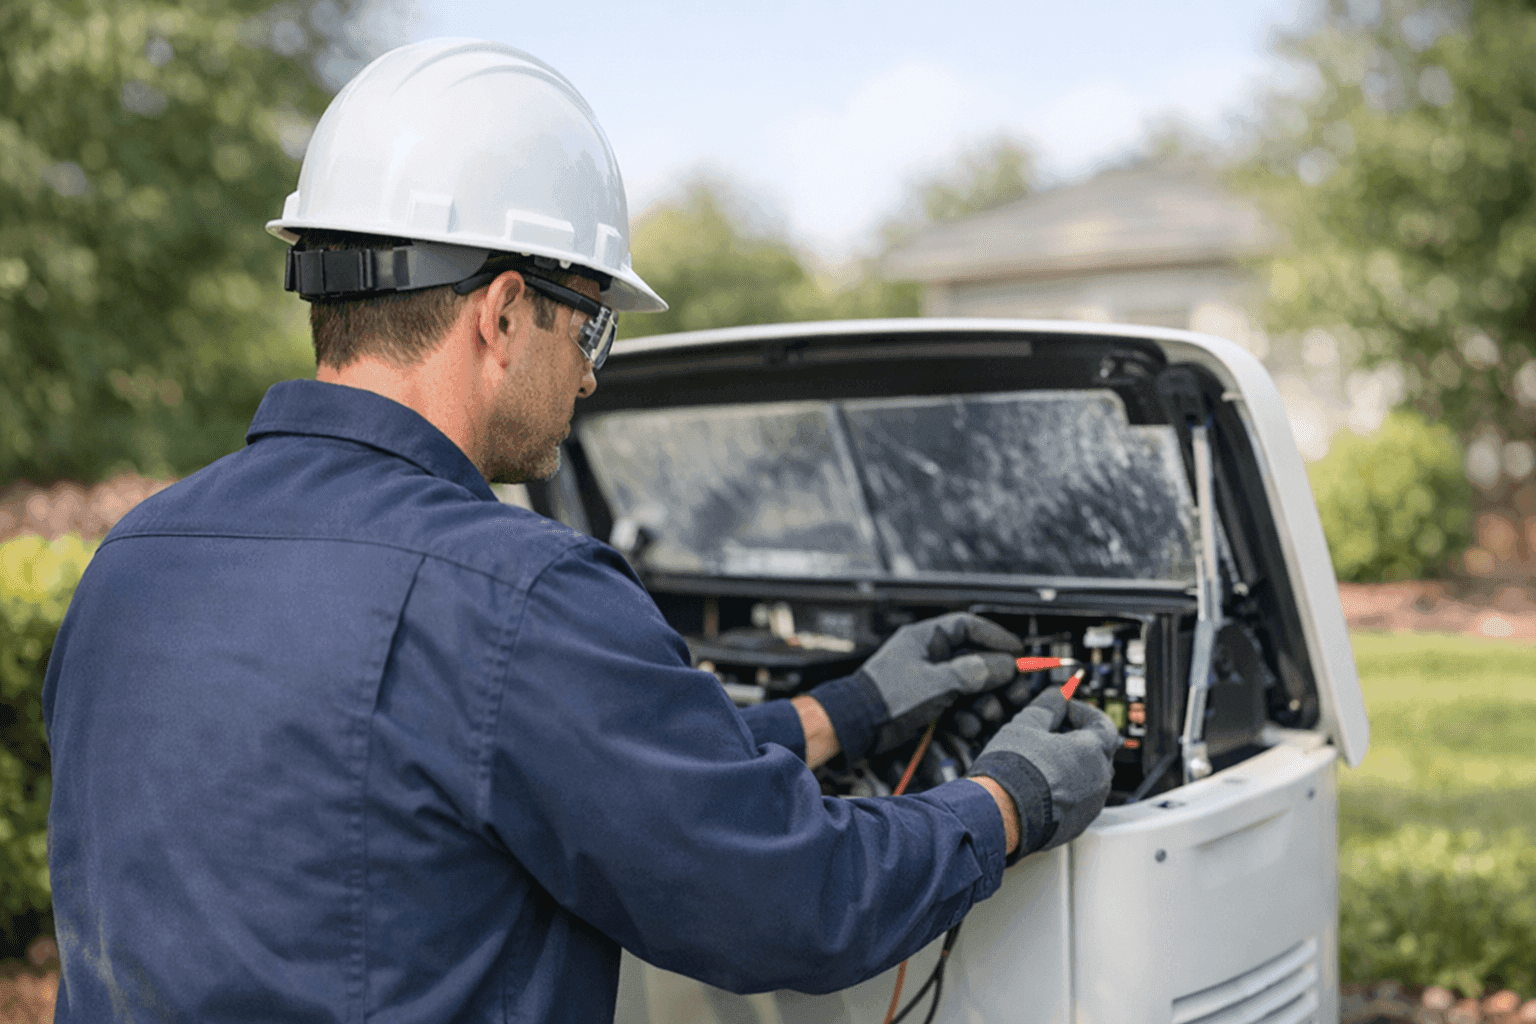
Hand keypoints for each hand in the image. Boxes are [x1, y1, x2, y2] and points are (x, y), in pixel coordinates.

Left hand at [855, 612, 1020, 751]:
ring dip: (983, 700)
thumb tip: (1005, 665)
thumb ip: (973, 672)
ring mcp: (928, 680)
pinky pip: (957, 704)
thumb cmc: (886, 697)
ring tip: (990, 712)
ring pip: (968, 685)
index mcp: (925, 638)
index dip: (995, 636)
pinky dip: (966, 714)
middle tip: (1015, 689)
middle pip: (973, 659)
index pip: (967, 626)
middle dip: (996, 677)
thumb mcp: (936, 682)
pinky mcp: (927, 702)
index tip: (1017, 650)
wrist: (856, 725)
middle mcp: (928, 655)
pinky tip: (969, 724)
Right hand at [970, 687, 1119, 854]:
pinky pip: (1078, 802)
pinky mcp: (1077, 825)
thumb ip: (1048, 706)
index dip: (1084, 712)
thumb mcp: (1027, 724)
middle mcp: (1099, 780)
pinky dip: (1065, 791)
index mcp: (1092, 751)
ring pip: (1089, 779)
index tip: (1066, 708)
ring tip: (1042, 762)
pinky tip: (1040, 787)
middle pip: (1098, 752)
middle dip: (1078, 740)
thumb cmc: (1013, 771)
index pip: (1103, 724)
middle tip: (1052, 733)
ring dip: (1072, 767)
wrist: (999, 814)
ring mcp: (1090, 805)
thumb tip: (1058, 695)